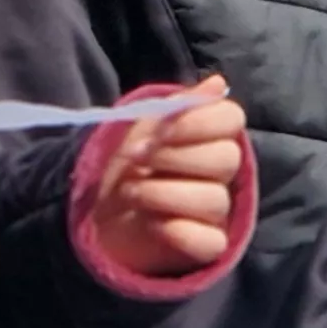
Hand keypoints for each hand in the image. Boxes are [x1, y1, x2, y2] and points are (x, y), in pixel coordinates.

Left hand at [81, 77, 248, 278]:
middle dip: (175, 156)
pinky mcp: (207, 245)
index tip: (161, 129)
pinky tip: (152, 223)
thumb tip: (218, 82)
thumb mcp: (139, 127)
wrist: (94, 212)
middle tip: (137, 157)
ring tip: (130, 191)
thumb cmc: (122, 163)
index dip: (198, 121)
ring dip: (163, 193)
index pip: (232, 118)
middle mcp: (220, 172)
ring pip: (214, 199)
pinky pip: (210, 242)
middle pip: (227, 158)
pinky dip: (179, 231)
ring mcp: (217, 211)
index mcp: (209, 136)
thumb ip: (176, 106)